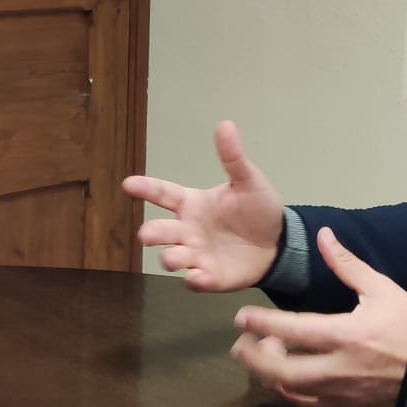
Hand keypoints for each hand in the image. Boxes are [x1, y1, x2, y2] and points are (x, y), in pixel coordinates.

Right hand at [122, 120, 284, 291]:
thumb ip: (233, 158)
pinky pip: (197, 280)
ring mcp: (197, 255)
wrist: (278, 243)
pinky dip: (195, 280)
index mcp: (192, 204)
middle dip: (151, 234)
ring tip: (172, 259)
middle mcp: (188, 230)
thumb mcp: (248, 181)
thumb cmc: (257, 210)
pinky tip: (198, 277)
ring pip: (174, 257)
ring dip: (170, 258)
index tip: (128, 184)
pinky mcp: (211, 277)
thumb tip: (225, 125)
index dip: (146, 189)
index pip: (163, 194)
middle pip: (161, 231)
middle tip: (146, 235)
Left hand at [230, 228, 406, 406]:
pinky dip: (288, 391)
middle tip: (239, 344)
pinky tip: (282, 377)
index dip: (261, 324)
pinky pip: (306, 405)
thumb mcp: (381, 289)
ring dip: (267, 375)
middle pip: (281, 371)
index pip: (292, 330)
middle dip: (253, 359)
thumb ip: (347, 264)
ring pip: (290, 391)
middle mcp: (338, 368)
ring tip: (261, 355)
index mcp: (346, 334)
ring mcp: (340, 393)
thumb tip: (323, 235)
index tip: (241, 318)